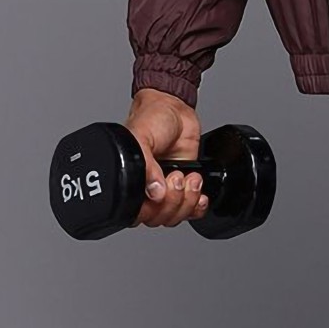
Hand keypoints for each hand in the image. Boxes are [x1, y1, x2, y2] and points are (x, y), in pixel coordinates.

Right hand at [124, 89, 208, 226]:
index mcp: (129, 183)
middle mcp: (146, 190)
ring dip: (187, 201)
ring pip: (175, 217)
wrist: (175, 108)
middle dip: (172, 202)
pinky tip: (199, 193)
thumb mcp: (139, 138)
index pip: (136, 215)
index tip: (157, 194)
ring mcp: (167, 190)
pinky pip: (192, 211)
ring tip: (189, 177)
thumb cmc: (151, 120)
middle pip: (158, 219)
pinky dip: (198, 206)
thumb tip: (154, 192)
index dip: (149, 211)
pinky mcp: (186, 186)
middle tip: (175, 177)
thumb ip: (144, 166)